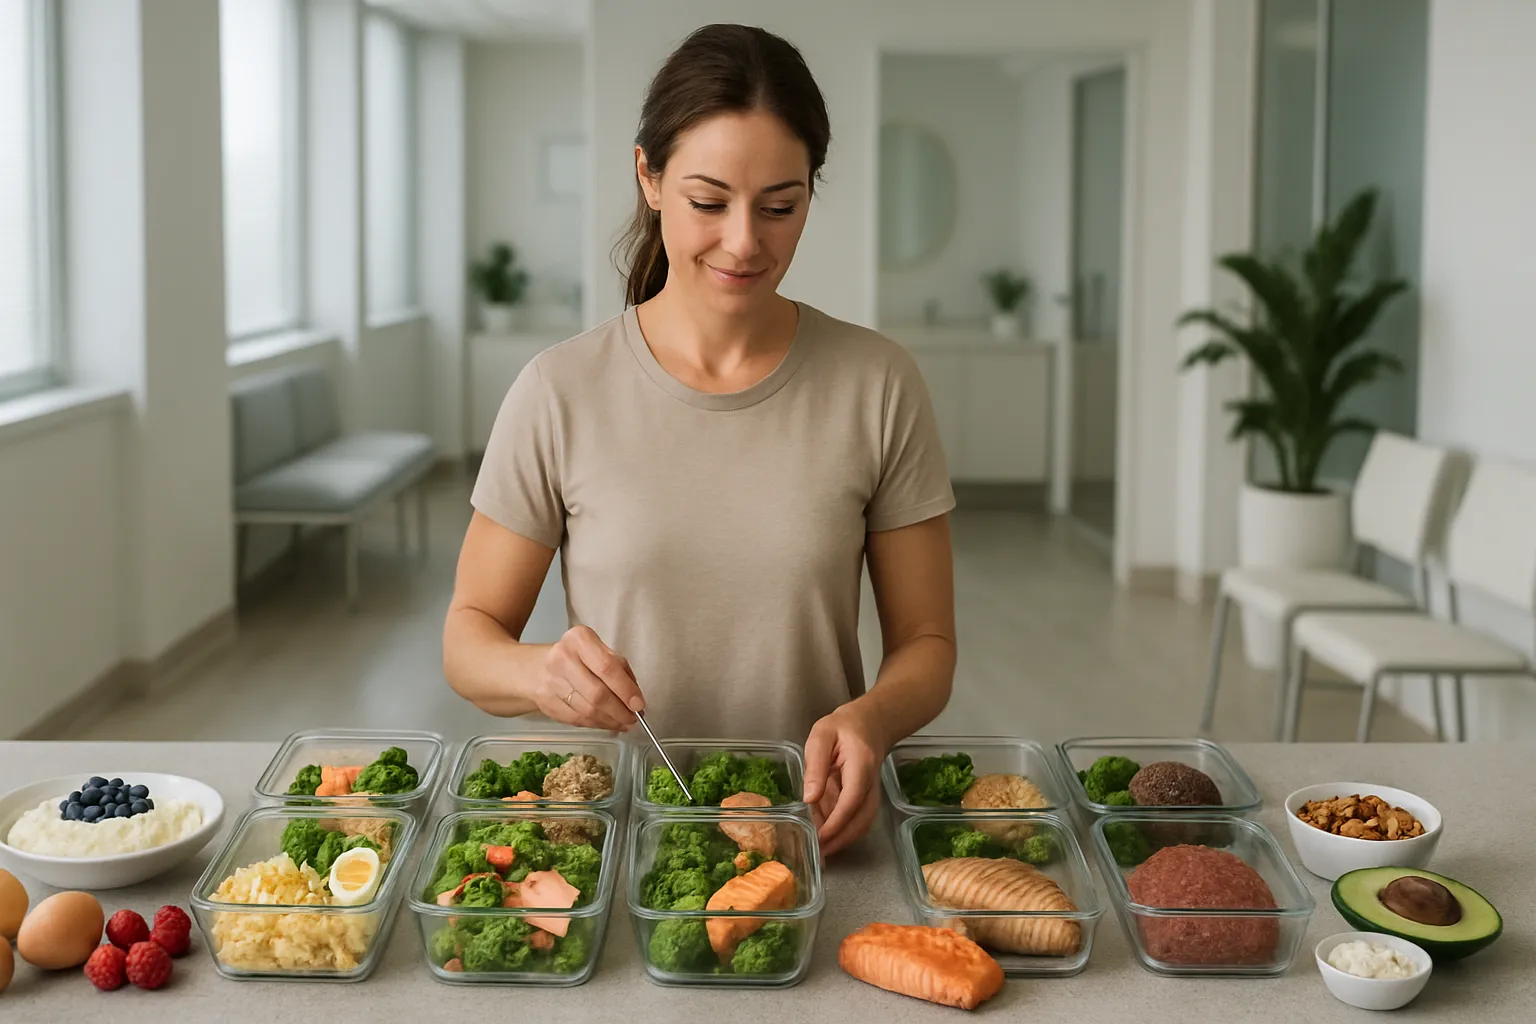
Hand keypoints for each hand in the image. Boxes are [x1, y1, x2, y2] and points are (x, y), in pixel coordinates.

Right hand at [532, 626, 644, 731]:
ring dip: (610, 721)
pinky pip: (577, 719)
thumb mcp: (598, 651)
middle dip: (620, 711)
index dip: (625, 690)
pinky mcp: (546, 703)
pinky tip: (606, 723)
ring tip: (623, 722)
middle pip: (597, 693)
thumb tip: (636, 700)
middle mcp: (562, 658)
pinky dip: (596, 725)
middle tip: (633, 719)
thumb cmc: (575, 658)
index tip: (639, 705)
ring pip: (588, 711)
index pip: (607, 667)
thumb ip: (620, 670)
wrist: (534, 667)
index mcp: (580, 639)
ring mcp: (551, 682)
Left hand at [803, 702, 887, 856]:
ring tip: (819, 851)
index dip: (837, 822)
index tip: (820, 836)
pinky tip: (825, 836)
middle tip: (817, 854)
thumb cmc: (842, 727)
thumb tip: (809, 798)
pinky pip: (857, 819)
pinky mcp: (866, 799)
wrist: (870, 724)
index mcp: (861, 765)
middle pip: (861, 819)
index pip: (852, 800)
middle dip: (840, 840)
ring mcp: (872, 793)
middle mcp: (871, 783)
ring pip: (862, 824)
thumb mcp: (822, 736)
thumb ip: (816, 766)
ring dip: (842, 840)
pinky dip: (842, 831)